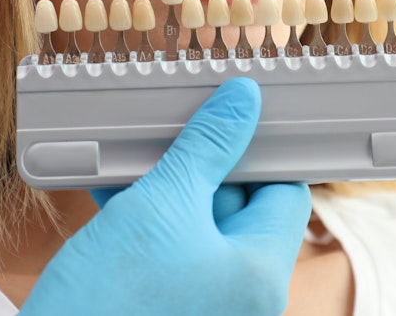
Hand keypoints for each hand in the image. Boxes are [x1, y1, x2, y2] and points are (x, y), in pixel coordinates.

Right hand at [18, 77, 311, 315]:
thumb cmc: (110, 301)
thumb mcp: (162, 203)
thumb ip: (208, 147)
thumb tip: (244, 102)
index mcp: (261, 275)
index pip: (285, 194)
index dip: (259, 150)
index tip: (229, 116)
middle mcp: (242, 300)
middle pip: (238, 208)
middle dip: (202, 164)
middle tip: (172, 126)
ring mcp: (203, 308)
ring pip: (195, 227)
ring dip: (166, 186)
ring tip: (131, 152)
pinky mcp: (164, 311)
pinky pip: (167, 253)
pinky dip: (145, 219)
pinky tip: (112, 187)